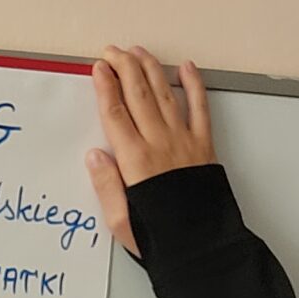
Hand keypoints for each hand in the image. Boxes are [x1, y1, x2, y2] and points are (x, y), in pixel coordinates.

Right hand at [85, 45, 213, 257]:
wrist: (202, 246)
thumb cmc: (159, 238)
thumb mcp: (121, 221)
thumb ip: (107, 186)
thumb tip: (94, 155)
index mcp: (135, 162)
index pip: (115, 114)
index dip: (105, 87)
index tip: (98, 68)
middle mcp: (159, 144)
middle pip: (137, 95)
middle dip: (124, 68)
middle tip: (112, 51)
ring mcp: (184, 141)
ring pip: (164, 94)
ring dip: (150, 69)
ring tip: (138, 51)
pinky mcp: (204, 146)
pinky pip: (199, 108)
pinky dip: (193, 85)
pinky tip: (186, 68)